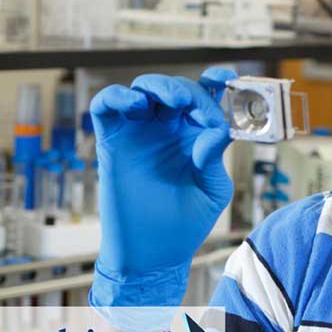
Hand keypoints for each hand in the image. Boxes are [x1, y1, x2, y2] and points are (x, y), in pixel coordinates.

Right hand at [89, 67, 236, 308]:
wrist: (153, 255)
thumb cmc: (186, 223)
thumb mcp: (213, 190)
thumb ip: (215, 158)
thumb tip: (217, 130)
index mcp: (197, 136)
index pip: (206, 97)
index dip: (216, 80)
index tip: (225, 76)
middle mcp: (169, 130)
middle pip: (175, 89)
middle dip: (185, 89)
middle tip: (192, 105)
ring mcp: (140, 133)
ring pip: (143, 89)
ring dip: (157, 86)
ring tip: (169, 103)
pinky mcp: (113, 142)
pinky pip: (106, 106)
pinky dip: (117, 96)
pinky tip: (136, 105)